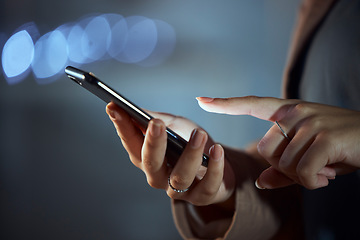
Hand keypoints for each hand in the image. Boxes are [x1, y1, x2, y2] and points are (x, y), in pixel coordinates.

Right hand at [106, 102, 234, 206]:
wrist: (216, 164)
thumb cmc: (189, 144)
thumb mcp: (174, 126)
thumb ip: (157, 120)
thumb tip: (137, 110)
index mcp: (147, 158)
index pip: (131, 143)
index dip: (122, 126)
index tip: (114, 107)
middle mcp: (159, 176)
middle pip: (150, 164)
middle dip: (152, 143)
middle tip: (156, 123)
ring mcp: (180, 190)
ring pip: (180, 177)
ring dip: (190, 155)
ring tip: (199, 134)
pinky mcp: (203, 196)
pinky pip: (208, 186)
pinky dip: (214, 168)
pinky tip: (217, 149)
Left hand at [197, 96, 359, 189]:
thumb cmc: (340, 148)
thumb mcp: (308, 157)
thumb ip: (282, 170)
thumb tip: (260, 182)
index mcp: (289, 111)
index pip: (251, 104)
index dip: (225, 104)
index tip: (201, 100)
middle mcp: (295, 112)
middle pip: (263, 151)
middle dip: (283, 167)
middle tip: (311, 166)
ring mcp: (309, 122)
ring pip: (283, 164)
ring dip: (303, 175)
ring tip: (324, 166)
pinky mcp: (323, 137)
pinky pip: (301, 172)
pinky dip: (313, 182)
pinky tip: (328, 174)